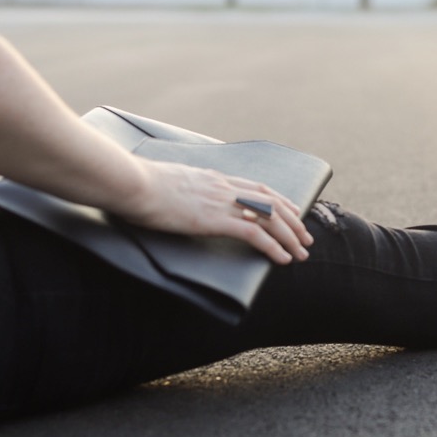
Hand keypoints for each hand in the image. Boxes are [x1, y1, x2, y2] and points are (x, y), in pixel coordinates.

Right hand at [119, 160, 313, 263]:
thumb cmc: (138, 185)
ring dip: (290, 236)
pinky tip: (283, 258)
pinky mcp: (214, 220)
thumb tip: (178, 197)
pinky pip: (253, 233)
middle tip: (306, 237)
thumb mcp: (167, 183)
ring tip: (302, 252)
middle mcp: (223, 187)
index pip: (256, 187)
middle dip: (293, 221)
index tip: (292, 211)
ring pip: (269, 218)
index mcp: (213, 178)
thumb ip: (182, 189)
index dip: (279, 200)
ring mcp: (220, 202)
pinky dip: (273, 247)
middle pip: (270, 202)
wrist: (131, 183)